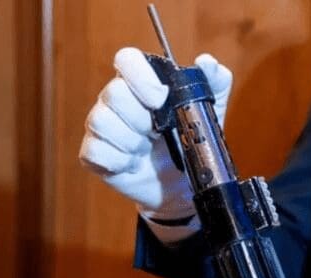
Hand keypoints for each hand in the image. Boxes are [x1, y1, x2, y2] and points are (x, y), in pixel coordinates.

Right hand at [79, 47, 232, 222]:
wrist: (185, 183)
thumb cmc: (193, 141)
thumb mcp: (211, 110)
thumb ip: (215, 81)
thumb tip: (207, 63)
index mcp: (142, 82)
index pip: (127, 60)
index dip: (140, 76)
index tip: (160, 98)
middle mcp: (117, 99)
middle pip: (114, 93)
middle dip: (141, 118)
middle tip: (159, 132)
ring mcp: (104, 127)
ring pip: (101, 121)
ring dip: (130, 141)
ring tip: (146, 150)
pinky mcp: (96, 155)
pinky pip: (95, 152)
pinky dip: (118, 161)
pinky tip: (133, 165)